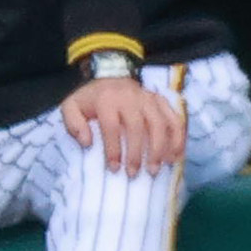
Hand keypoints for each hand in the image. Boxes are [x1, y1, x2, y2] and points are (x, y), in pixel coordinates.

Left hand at [61, 75, 185, 175]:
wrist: (109, 77)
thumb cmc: (91, 100)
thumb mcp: (72, 107)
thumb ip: (73, 123)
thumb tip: (86, 142)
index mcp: (107, 99)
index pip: (112, 126)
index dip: (113, 149)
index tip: (114, 169)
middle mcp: (131, 96)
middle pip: (138, 126)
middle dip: (137, 153)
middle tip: (134, 174)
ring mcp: (149, 98)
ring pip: (160, 123)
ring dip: (160, 148)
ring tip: (155, 169)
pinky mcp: (161, 101)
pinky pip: (174, 119)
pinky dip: (178, 139)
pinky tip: (175, 157)